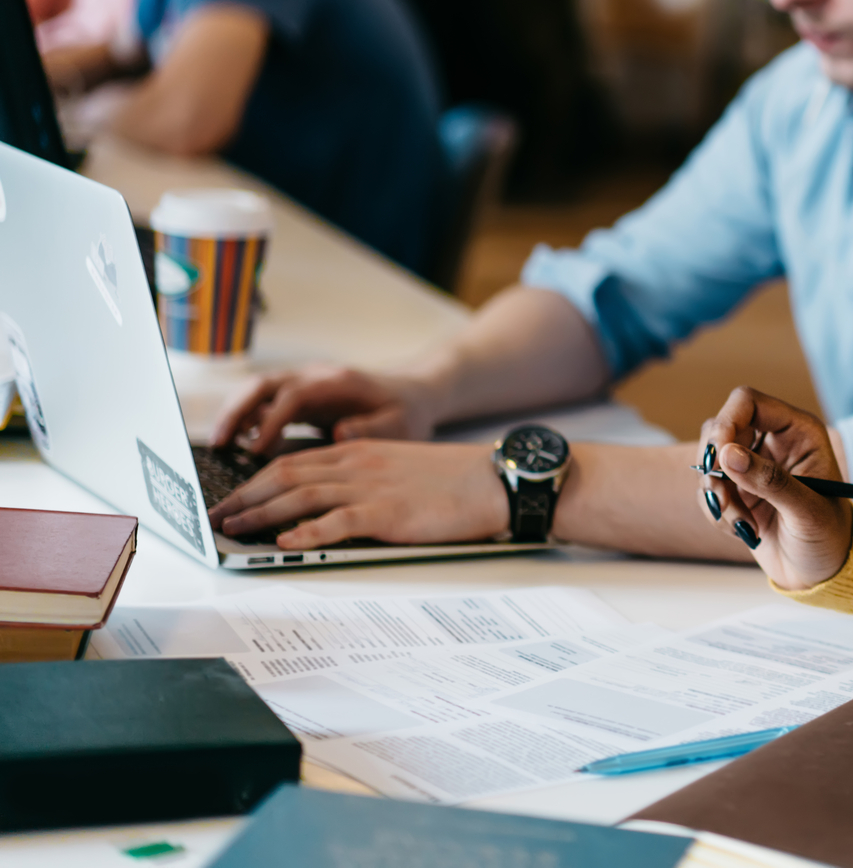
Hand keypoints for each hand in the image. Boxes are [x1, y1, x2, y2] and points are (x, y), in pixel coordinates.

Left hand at [207, 440, 506, 548]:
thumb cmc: (453, 480)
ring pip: (302, 495)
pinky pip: (339, 520)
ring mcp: (372, 487)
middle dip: (243, 497)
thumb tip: (325, 502)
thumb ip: (362, 477)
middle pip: (285, 475)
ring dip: (261, 514)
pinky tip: (285, 543)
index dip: (253, 481)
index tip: (229, 499)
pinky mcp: (389, 512)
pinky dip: (307, 532)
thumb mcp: (399, 468)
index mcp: (360, 451)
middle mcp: (359, 463)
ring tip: (232, 529)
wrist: (495, 480)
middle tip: (214, 518)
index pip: (292, 461)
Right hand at [214, 365, 441, 454]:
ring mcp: (304, 383)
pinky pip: (264, 401)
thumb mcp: (400, 424)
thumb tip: (341, 434)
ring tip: (219, 446)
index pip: (294, 396)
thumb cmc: (406, 412)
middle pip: (264, 385)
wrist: (414, 393)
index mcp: (337, 383)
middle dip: (237, 411)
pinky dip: (246, 417)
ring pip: (258, 390)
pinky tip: (238, 444)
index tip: (255, 450)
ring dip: (235, 413)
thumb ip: (373, 429)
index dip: (272, 421)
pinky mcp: (300, 396)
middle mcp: (315, 377)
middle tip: (218, 444)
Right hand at [697, 387, 852, 591]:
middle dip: (715, 466)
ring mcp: (753, 465)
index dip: (726, 423)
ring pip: (711, 460)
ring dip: (717, 495)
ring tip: (744, 524)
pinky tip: (744, 530)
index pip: (748, 401)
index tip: (718, 459)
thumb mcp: (806, 510)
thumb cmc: (829, 538)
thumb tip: (727, 454)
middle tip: (724, 499)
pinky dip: (717, 512)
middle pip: (720, 427)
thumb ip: (769, 480)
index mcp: (799, 431)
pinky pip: (709, 488)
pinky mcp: (739, 490)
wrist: (823, 574)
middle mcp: (773, 441)